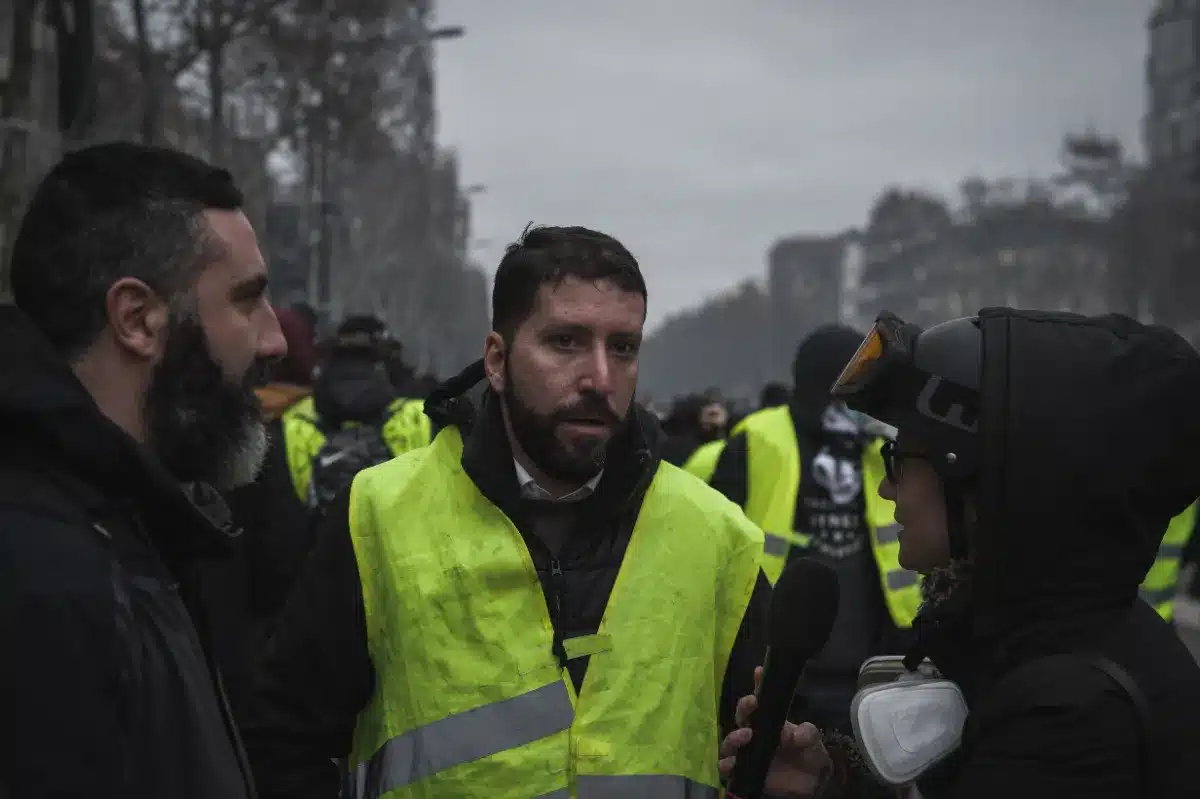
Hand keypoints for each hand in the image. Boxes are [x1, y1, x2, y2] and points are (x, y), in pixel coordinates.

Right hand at [718, 667, 832, 797]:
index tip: (759, 672)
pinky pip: (727, 767)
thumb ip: (806, 733)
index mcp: (770, 719)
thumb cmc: (809, 754)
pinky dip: (727, 764)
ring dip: (734, 737)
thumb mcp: (813, 740)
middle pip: (741, 716)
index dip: (758, 684)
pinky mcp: (744, 771)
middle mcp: (755, 732)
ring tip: (747, 735)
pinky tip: (732, 762)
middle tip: (753, 704)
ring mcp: (748, 752)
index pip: (761, 698)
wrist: (811, 782)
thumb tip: (790, 735)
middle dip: (744, 707)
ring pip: (730, 741)